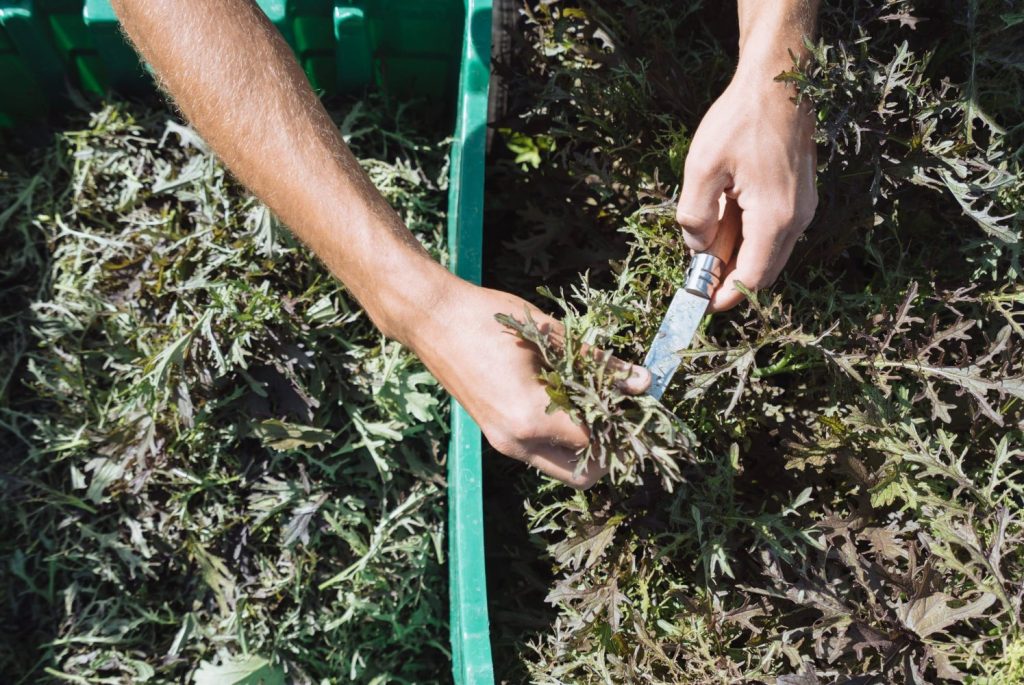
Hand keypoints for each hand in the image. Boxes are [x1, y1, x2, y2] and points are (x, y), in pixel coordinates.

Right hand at [407, 281, 650, 488]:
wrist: (431, 319)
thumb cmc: (488, 319)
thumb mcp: (551, 336)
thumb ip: (598, 365)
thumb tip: (642, 383)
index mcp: (530, 419)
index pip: (596, 443)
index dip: (623, 428)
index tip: (638, 407)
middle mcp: (516, 442)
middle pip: (580, 473)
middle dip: (608, 450)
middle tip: (621, 415)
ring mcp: (502, 442)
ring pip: (559, 465)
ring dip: (583, 445)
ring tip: (595, 403)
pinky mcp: (495, 434)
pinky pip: (539, 451)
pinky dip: (560, 435)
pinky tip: (567, 398)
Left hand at [676, 61, 817, 310]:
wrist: (780, 82)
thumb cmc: (740, 120)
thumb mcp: (702, 168)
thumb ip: (696, 216)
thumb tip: (697, 248)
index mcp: (775, 218)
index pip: (752, 278)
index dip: (726, 296)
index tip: (701, 304)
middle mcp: (796, 220)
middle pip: (763, 271)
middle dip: (730, 279)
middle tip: (697, 278)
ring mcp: (802, 208)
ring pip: (768, 252)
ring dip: (737, 255)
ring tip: (705, 240)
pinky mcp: (800, 197)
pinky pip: (772, 231)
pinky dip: (748, 236)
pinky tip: (724, 217)